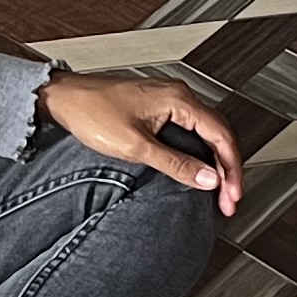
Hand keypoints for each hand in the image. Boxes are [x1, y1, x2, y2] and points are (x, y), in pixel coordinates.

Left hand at [38, 72, 244, 215]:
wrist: (64, 98)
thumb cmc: (91, 113)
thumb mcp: (136, 146)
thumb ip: (175, 164)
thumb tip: (207, 179)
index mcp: (179, 100)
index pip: (221, 135)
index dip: (231, 169)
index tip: (232, 194)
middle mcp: (179, 96)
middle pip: (219, 134)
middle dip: (228, 170)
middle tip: (229, 200)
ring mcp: (169, 101)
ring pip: (206, 133)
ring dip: (214, 163)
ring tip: (218, 192)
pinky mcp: (158, 109)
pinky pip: (191, 131)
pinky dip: (199, 154)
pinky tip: (197, 171)